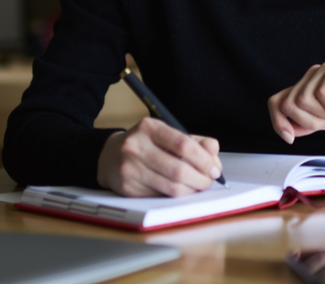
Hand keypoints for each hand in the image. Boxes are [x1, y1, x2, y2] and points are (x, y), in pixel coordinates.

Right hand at [96, 117, 221, 196]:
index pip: (184, 144)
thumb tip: (214, 156)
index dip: (204, 160)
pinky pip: (161, 197)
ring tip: (197, 187)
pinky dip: (176, 196)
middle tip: (209, 182)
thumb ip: (196, 142)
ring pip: (171, 187)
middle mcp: (136, 146)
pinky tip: (179, 190)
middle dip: (201, 180)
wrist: (110, 156)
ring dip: (191, 191)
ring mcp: (129, 168)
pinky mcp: (127, 188)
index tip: (214, 169)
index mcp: (149, 127)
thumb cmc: (147, 145)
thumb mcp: (169, 135)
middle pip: (179, 170)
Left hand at [268, 60, 324, 143]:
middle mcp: (313, 76)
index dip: (277, 122)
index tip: (290, 138)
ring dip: (324, 115)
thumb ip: (310, 124)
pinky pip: (323, 92)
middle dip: (308, 122)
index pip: (277, 101)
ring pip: (303, 99)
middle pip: (288, 103)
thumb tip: (288, 130)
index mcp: (308, 88)